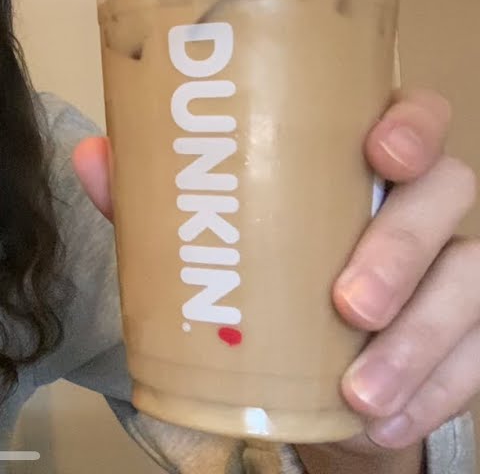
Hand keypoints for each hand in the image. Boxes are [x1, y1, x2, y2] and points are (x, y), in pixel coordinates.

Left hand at [71, 89, 477, 461]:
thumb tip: (95, 155)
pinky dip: (433, 393)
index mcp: (361, 160)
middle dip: (400, 251)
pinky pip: (478, 359)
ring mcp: (455, 268)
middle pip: (446, 195)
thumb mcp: (206, 236)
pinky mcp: (470, 337)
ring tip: (358, 392)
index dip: (412, 124)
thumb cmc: (259, 275)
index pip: (415, 115)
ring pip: (467, 284)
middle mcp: (421, 203)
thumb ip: (155, 200)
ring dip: (415, 343)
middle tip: (347, 304)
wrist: (301, 375)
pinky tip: (382, 420)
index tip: (379, 152)